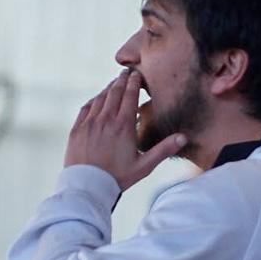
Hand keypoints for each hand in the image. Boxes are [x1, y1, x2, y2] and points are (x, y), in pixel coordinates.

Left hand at [65, 69, 186, 191]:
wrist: (88, 186)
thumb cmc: (118, 178)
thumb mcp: (144, 166)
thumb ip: (163, 150)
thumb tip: (183, 138)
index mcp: (123, 125)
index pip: (129, 95)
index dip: (134, 82)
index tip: (137, 74)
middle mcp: (106, 120)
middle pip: (114, 92)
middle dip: (121, 80)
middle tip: (126, 73)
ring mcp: (89, 123)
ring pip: (100, 98)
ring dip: (108, 89)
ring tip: (114, 84)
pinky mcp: (77, 129)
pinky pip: (86, 108)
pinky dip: (94, 100)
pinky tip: (98, 99)